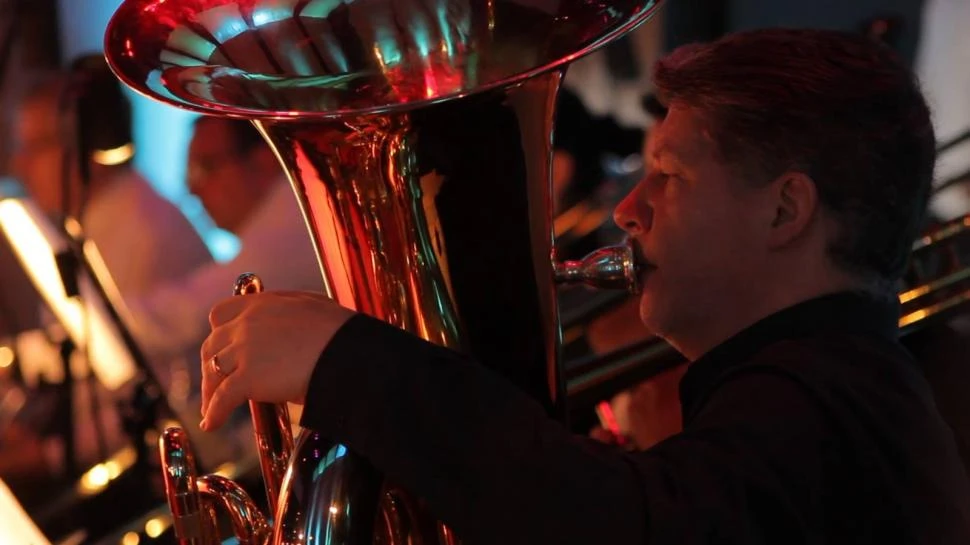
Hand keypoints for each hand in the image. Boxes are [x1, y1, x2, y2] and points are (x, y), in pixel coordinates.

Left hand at [199, 291, 355, 430]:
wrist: (346, 351)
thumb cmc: (340, 331)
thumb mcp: (313, 307)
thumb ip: (292, 311)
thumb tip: (294, 320)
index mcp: (261, 304)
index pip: (221, 314)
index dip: (219, 332)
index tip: (223, 347)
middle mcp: (246, 324)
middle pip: (212, 345)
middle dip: (211, 365)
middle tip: (215, 382)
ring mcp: (244, 351)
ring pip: (213, 372)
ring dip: (210, 391)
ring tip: (212, 407)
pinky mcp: (248, 378)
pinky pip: (222, 398)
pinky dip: (214, 413)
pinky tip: (212, 424)